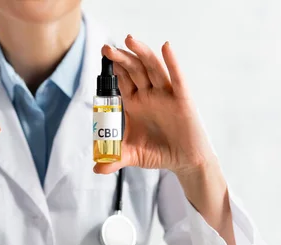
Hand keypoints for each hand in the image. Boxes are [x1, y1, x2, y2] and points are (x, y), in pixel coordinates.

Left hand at [99, 37, 235, 244]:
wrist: (184, 161)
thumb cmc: (159, 153)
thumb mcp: (132, 156)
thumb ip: (113, 160)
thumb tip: (96, 168)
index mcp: (135, 103)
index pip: (122, 81)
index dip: (113, 70)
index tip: (102, 59)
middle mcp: (149, 95)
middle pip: (134, 70)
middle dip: (121, 59)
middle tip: (106, 49)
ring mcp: (165, 95)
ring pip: (152, 69)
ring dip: (142, 53)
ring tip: (129, 40)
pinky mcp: (182, 99)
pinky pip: (177, 78)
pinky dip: (172, 62)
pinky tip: (165, 47)